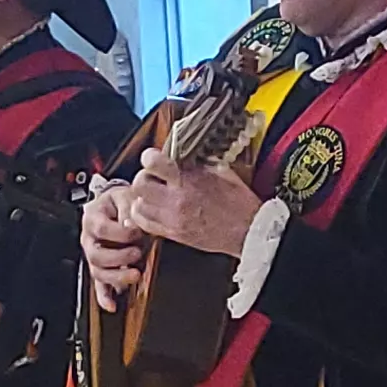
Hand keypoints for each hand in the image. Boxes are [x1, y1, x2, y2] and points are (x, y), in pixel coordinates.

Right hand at [82, 181, 151, 310]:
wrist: (120, 205)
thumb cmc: (122, 202)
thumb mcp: (126, 197)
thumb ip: (129, 210)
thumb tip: (131, 225)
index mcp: (93, 218)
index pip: (100, 229)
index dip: (119, 233)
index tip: (136, 232)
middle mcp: (89, 239)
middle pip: (96, 255)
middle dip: (119, 258)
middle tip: (136, 253)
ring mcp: (94, 256)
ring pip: (98, 272)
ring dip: (117, 277)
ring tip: (135, 275)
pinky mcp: (102, 268)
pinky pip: (99, 286)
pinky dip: (105, 297)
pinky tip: (112, 305)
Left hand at [124, 151, 265, 256]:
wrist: (248, 230)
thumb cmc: (238, 201)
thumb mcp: (221, 170)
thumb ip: (197, 161)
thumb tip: (182, 152)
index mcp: (189, 180)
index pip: (153, 163)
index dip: (149, 157)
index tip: (153, 158)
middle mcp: (177, 200)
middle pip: (140, 184)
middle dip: (144, 177)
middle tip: (153, 177)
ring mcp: (173, 219)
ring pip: (138, 205)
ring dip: (142, 197)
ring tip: (153, 195)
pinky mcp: (173, 234)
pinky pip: (145, 224)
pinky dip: (144, 215)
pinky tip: (153, 210)